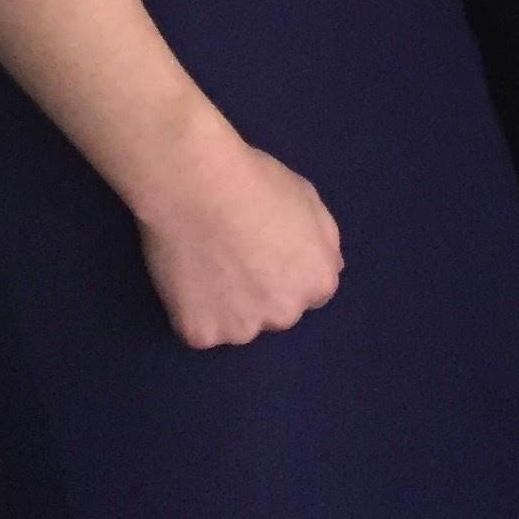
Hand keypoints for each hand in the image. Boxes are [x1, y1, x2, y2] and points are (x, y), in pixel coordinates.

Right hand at [136, 134, 342, 348]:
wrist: (197, 186)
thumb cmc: (256, 184)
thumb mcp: (309, 199)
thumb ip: (325, 241)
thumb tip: (329, 268)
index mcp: (317, 281)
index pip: (311, 290)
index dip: (288, 269)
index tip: (266, 250)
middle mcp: (286, 314)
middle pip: (277, 311)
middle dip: (263, 292)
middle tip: (236, 255)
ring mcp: (242, 329)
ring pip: (239, 324)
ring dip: (228, 306)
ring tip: (209, 264)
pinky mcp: (201, 335)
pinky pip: (201, 329)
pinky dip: (195, 311)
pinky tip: (189, 278)